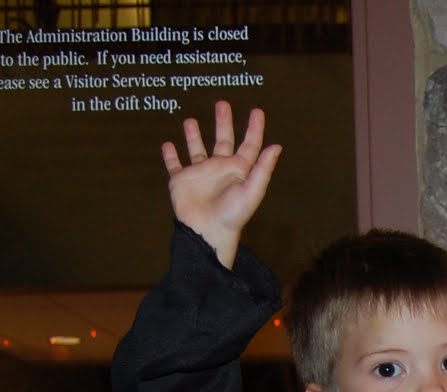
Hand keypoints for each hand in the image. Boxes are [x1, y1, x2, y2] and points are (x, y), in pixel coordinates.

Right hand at [162, 101, 280, 268]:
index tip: (258, 111)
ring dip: (193, 135)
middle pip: (223, 140)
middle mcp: (220, 168)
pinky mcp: (181, 179)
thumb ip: (263, 168)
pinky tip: (167, 144)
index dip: (254, 128)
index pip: (249, 144)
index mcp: (239, 170)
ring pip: (197, 149)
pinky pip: (174, 164)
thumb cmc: (233, 214)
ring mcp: (200, 173)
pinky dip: (170, 155)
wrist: (207, 231)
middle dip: (223, 122)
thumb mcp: (251, 189)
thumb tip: (277, 146)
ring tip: (190, 119)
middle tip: (222, 103)